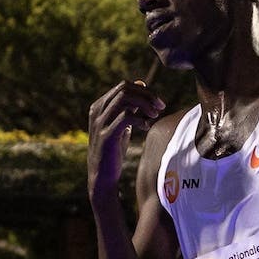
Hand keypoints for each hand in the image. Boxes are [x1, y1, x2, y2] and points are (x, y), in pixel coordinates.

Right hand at [86, 80, 167, 196]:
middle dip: (147, 95)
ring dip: (145, 105)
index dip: (144, 90)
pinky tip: (146, 127)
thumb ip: (129, 106)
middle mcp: (97, 111)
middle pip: (125, 89)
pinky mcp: (107, 135)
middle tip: (161, 106)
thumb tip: (141, 83)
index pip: (123, 86)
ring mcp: (100, 123)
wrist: (102, 176)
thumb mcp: (122, 124)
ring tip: (155, 115)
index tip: (157, 102)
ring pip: (125, 99)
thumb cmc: (113, 149)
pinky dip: (140, 119)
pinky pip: (126, 117)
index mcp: (99, 106)